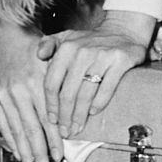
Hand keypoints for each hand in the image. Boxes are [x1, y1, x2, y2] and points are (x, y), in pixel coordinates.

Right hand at [0, 17, 64, 161]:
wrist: (7, 36)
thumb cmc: (34, 48)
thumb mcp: (53, 63)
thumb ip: (60, 88)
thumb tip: (69, 118)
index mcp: (36, 82)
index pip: (46, 119)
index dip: (53, 140)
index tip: (59, 156)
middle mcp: (18, 90)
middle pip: (30, 129)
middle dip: (38, 154)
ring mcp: (3, 95)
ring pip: (15, 130)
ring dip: (24, 153)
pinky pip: (3, 123)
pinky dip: (10, 140)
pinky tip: (17, 152)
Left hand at [37, 10, 155, 135]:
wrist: (123, 30)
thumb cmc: (91, 40)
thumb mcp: (67, 37)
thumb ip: (49, 45)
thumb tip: (38, 55)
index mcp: (66, 48)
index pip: (52, 82)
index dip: (50, 105)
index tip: (51, 120)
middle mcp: (82, 51)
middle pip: (68, 92)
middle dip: (64, 116)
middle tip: (65, 131)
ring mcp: (102, 56)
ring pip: (86, 94)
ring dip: (80, 115)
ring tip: (77, 128)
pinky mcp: (120, 61)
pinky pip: (107, 88)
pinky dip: (99, 103)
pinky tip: (94, 113)